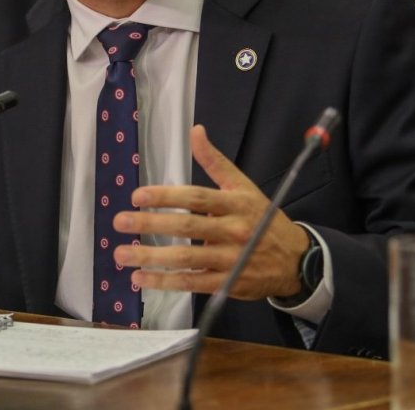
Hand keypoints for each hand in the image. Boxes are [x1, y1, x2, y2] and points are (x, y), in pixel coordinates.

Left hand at [112, 125, 310, 299]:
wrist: (295, 260)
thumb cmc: (262, 219)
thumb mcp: (244, 186)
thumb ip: (216, 162)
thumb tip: (196, 131)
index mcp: (235, 204)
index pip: (196, 197)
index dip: (166, 196)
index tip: (137, 196)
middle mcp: (233, 230)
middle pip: (187, 227)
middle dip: (150, 224)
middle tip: (120, 222)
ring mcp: (231, 259)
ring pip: (186, 259)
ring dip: (151, 257)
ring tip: (122, 254)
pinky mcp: (227, 283)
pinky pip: (192, 283)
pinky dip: (165, 282)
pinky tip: (142, 278)